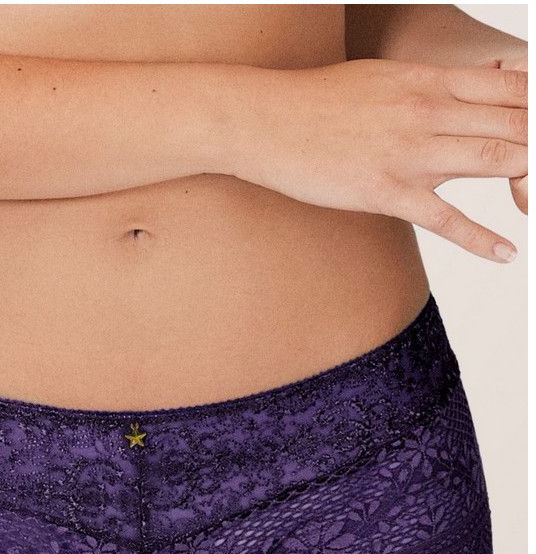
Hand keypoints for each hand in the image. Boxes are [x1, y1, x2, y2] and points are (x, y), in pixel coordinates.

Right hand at [230, 59, 526, 261]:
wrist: (265, 122)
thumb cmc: (315, 103)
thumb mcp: (381, 79)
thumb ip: (424, 87)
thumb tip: (452, 93)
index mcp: (429, 80)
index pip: (512, 88)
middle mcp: (429, 111)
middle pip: (515, 123)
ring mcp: (410, 152)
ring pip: (495, 160)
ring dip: (529, 179)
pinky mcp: (387, 191)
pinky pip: (447, 219)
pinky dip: (481, 239)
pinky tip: (506, 253)